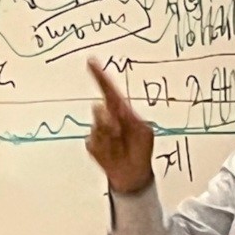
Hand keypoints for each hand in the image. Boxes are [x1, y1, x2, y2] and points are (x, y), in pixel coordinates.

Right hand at [85, 58, 154, 193]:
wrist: (133, 173)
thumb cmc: (140, 148)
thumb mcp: (143, 131)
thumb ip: (131, 119)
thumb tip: (116, 111)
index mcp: (121, 110)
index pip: (109, 89)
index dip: (100, 75)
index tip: (91, 61)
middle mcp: (107, 117)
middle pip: (100, 110)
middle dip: (110, 123)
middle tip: (121, 134)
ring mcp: (98, 131)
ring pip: (97, 128)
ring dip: (110, 139)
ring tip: (121, 148)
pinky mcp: (92, 144)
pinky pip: (94, 142)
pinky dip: (105, 149)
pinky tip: (114, 155)